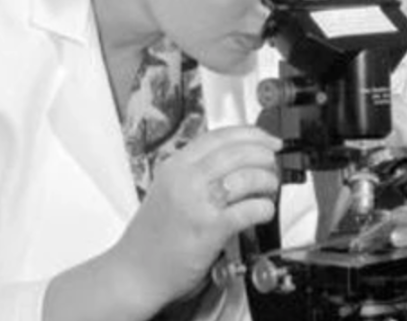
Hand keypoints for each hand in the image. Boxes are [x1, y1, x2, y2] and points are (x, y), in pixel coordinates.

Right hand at [109, 125, 280, 310]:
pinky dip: (264, 208)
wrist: (134, 272)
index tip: (268, 139)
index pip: (220, 136)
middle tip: (273, 163)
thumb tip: (235, 158)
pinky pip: (248, 210)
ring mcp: (197, 203)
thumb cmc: (152, 236)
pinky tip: (264, 211)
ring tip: (269, 188)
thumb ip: (194, 171)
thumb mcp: (166, 189)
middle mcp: (185, 179)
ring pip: (246, 177)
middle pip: (238, 152)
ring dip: (267, 181)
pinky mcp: (209, 228)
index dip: (251, 134)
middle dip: (264, 155)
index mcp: (175, 165)